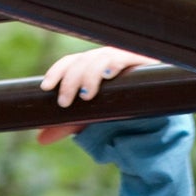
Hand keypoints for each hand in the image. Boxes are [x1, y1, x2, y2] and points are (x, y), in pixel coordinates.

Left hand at [35, 44, 163, 142]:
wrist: (155, 125)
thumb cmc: (120, 114)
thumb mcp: (90, 119)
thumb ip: (68, 125)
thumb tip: (40, 139)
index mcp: (92, 67)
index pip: (71, 62)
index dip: (57, 71)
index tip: (45, 88)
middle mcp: (106, 59)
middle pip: (85, 60)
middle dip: (71, 79)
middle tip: (65, 102)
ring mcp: (125, 58)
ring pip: (103, 57)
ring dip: (91, 74)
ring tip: (86, 95)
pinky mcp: (145, 63)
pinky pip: (129, 56)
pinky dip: (117, 63)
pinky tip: (109, 73)